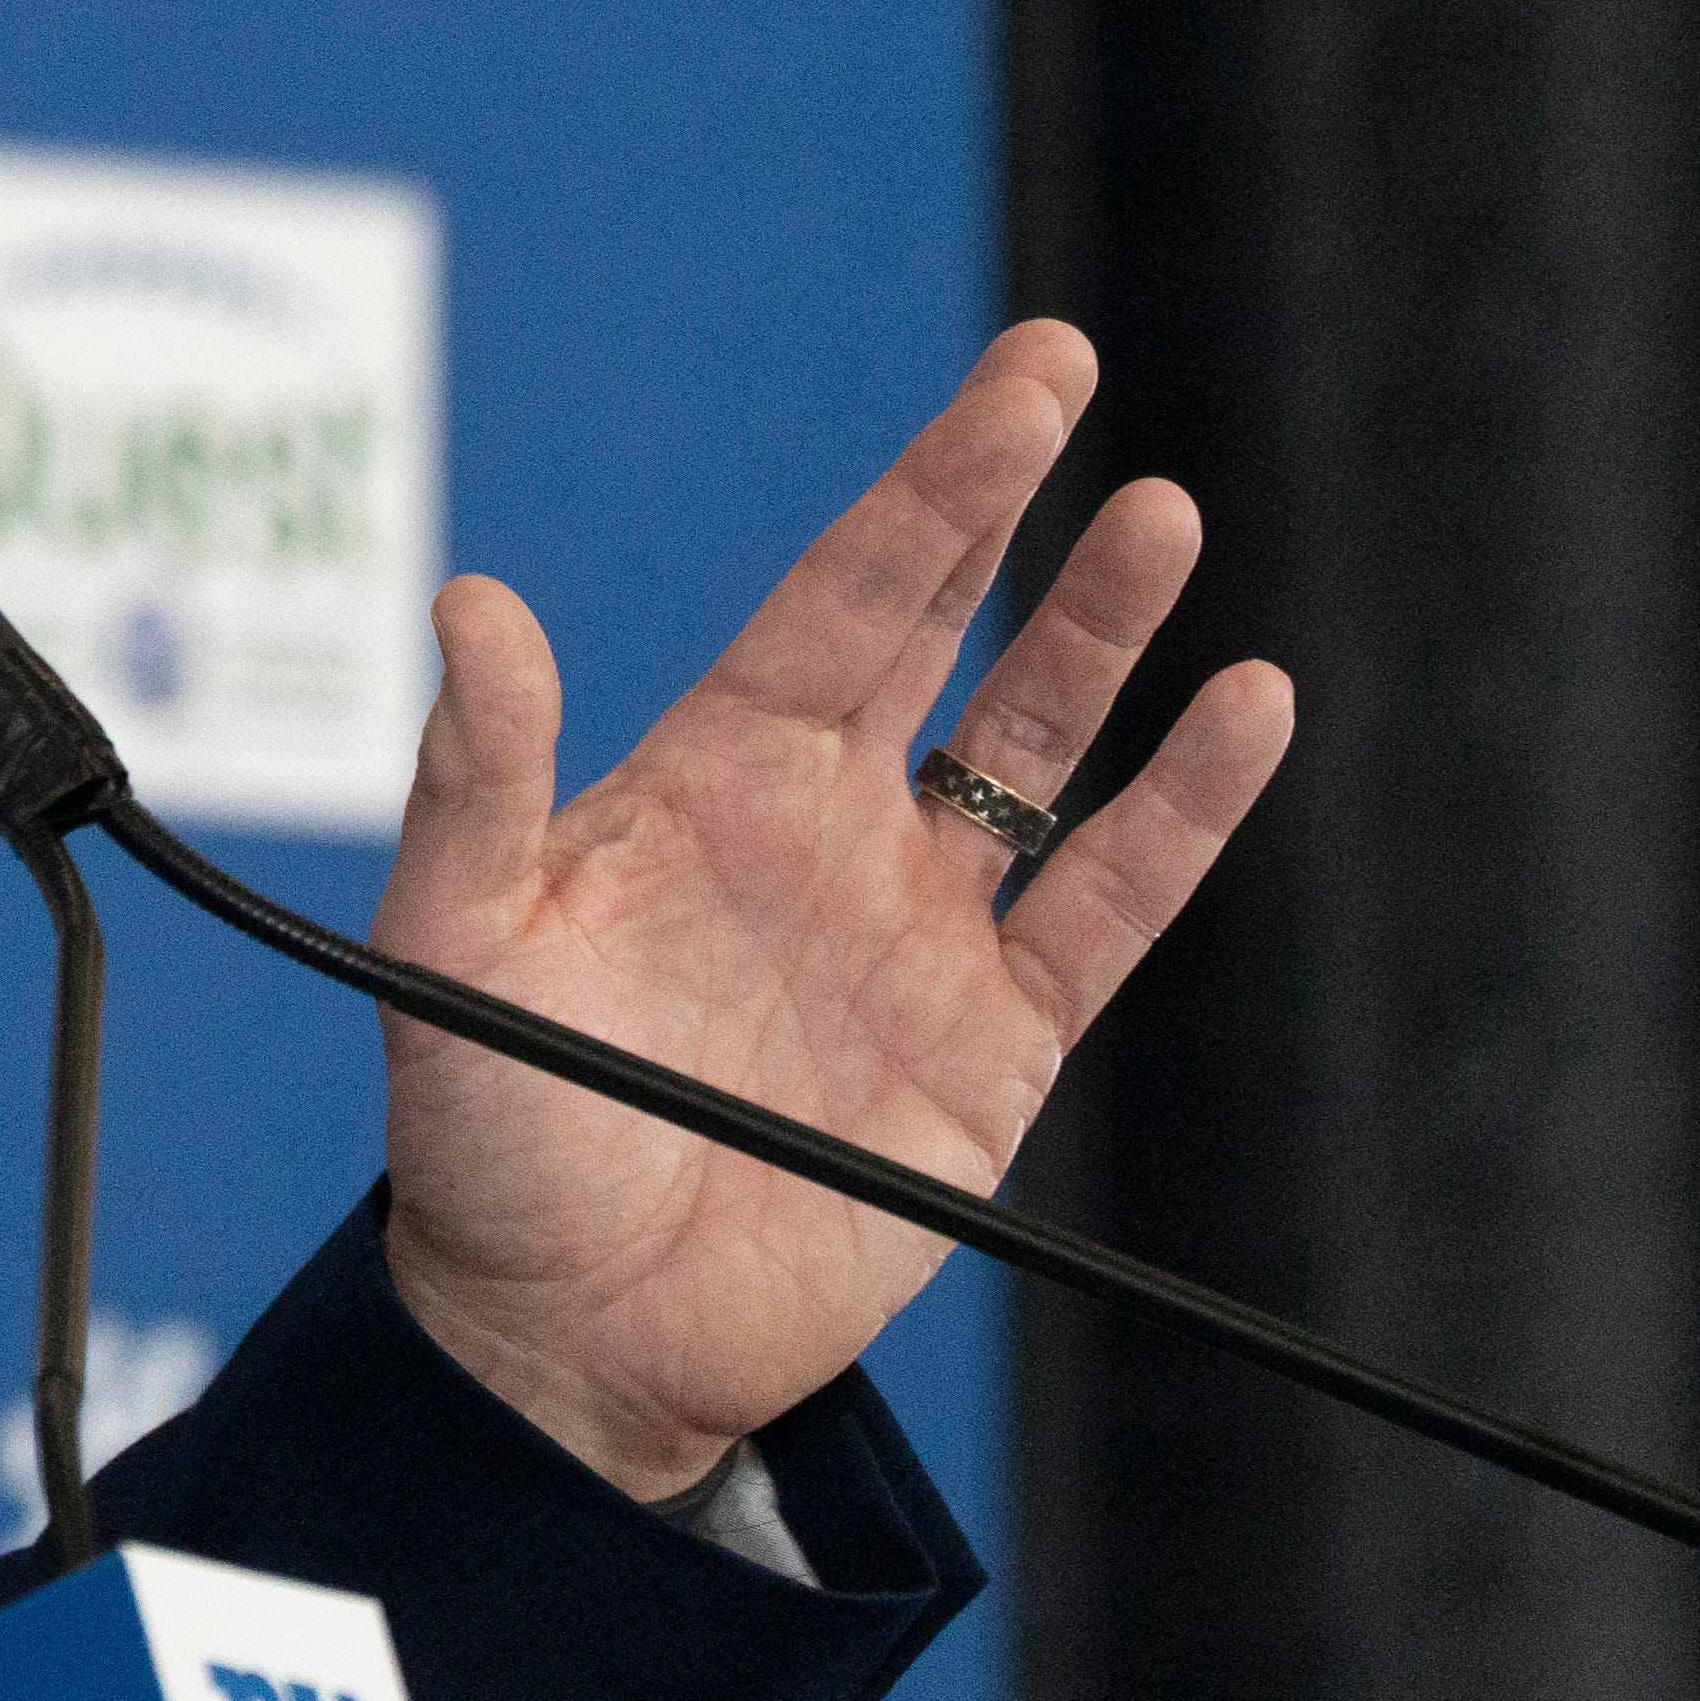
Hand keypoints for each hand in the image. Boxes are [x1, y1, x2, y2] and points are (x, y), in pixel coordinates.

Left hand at [368, 322, 1293, 1498]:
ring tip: (1166, 520)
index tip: (1018, 387)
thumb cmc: (491, 1135)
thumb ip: (477, 778)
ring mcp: (921, 929)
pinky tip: (1244, 713)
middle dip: (1010, 508)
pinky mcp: (993, 1046)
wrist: (570, 1331)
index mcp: (711, 780)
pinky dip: (1180, 815)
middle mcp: (828, 829)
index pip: (845, 599)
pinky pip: (1108, 907)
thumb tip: (471, 605)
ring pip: (1039, 749)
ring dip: (1104, 640)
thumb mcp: (455, 940)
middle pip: (945, 632)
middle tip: (1067, 369)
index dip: (931, 491)